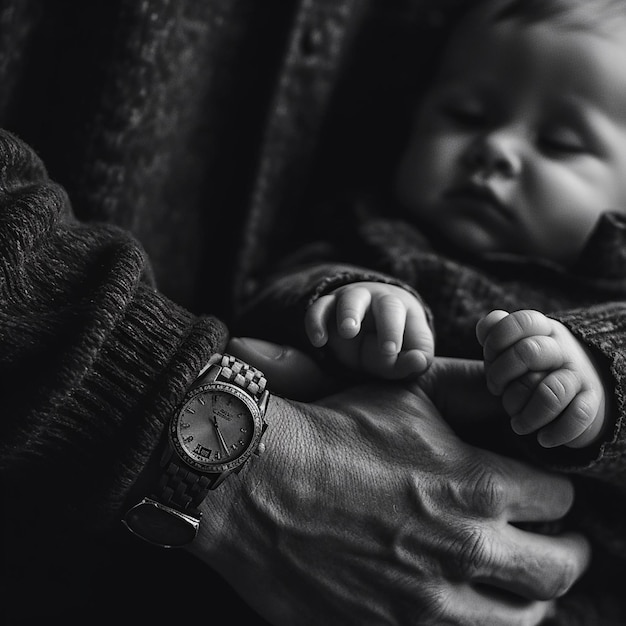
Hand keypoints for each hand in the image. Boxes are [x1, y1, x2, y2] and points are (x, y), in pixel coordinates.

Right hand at [194, 342, 589, 625]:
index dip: (553, 493)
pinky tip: (470, 606)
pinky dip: (478, 622)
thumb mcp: (408, 398)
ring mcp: (430, 601)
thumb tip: (504, 410)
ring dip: (531, 598)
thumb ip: (468, 406)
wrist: (259, 482)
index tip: (543, 495)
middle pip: (559, 568)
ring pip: (524, 618)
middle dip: (567, 552)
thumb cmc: (333, 430)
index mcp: (476, 485)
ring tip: (521, 586)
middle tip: (559, 545)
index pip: (558, 500)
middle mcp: (466, 548)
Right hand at [304, 281, 433, 378]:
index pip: (400, 315)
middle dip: (378, 319)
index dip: (394, 331)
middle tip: (369, 335)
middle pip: (384, 303)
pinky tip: (318, 341)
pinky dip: (315, 322)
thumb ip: (414, 361)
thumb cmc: (392, 345)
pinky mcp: (327, 309)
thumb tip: (418, 362)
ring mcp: (351, 301)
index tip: (390, 351)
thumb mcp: (405, 356)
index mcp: (402, 309)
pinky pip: (318, 310)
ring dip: (349, 313)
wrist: (368, 332)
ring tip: (347, 332)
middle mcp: (378, 300)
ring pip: (350, 299)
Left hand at [476, 309, 606, 447]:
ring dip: (526, 413)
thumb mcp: (510, 346)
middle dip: (501, 374)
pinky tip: (542, 439)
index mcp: (542, 330)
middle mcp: (562, 350)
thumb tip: (485, 329)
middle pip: (529, 352)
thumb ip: (494, 332)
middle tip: (496, 390)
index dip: (497, 339)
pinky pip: (578, 416)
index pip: (522, 322)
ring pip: (551, 392)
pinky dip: (556, 432)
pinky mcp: (590, 402)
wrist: (576, 391)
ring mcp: (578, 375)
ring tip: (517, 425)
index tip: (489, 356)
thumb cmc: (527, 367)